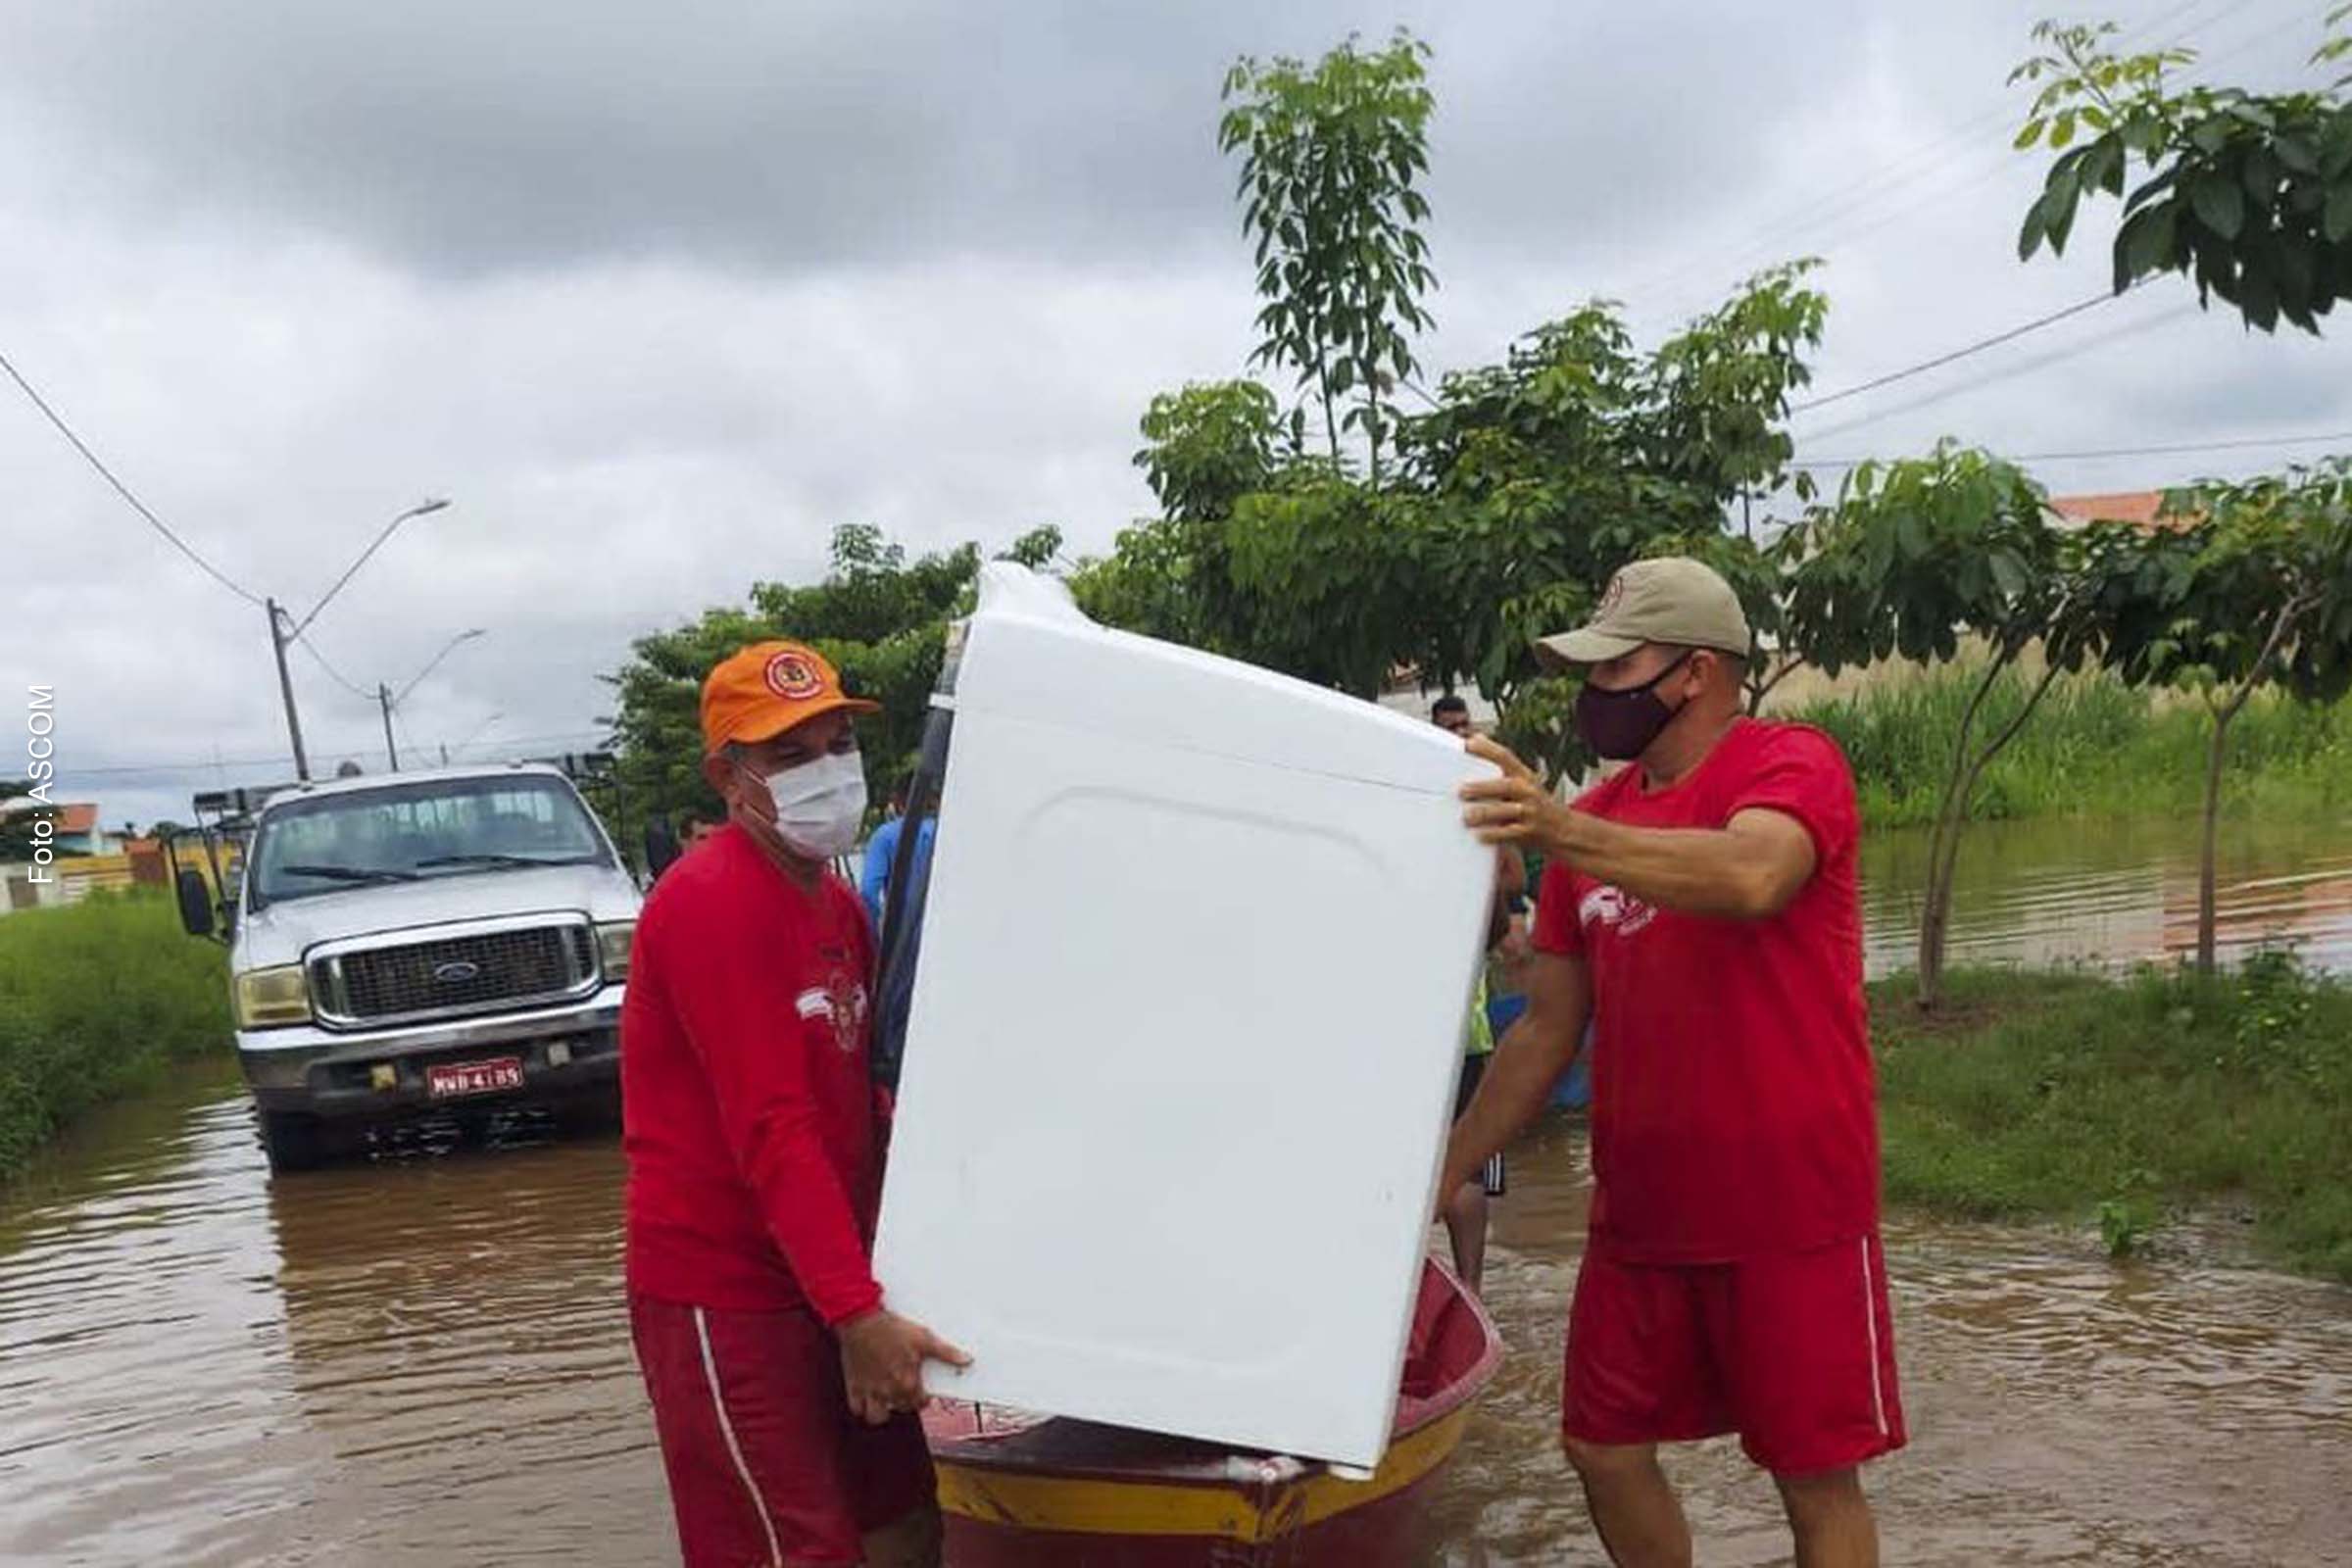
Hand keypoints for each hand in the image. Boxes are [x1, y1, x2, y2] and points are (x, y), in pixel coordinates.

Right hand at [838, 1309, 970, 1425]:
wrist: (860, 1319)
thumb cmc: (893, 1328)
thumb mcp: (924, 1337)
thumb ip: (946, 1353)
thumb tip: (968, 1361)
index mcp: (908, 1383)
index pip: (921, 1403)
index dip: (923, 1398)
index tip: (922, 1391)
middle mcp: (889, 1392)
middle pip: (902, 1409)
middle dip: (906, 1403)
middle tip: (906, 1389)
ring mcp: (870, 1391)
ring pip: (877, 1417)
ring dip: (884, 1411)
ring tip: (887, 1398)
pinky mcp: (854, 1386)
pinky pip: (856, 1409)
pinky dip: (862, 1407)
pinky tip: (868, 1396)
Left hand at [1460, 735, 1574, 853]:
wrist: (1564, 829)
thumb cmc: (1535, 804)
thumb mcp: (1523, 781)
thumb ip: (1501, 765)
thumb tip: (1476, 738)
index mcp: (1523, 775)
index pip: (1505, 757)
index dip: (1487, 749)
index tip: (1468, 745)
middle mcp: (1528, 791)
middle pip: (1506, 786)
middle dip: (1483, 788)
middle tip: (1462, 791)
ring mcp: (1531, 811)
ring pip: (1508, 810)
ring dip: (1486, 813)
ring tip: (1468, 816)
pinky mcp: (1530, 832)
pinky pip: (1510, 833)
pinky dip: (1494, 834)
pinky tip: (1480, 835)